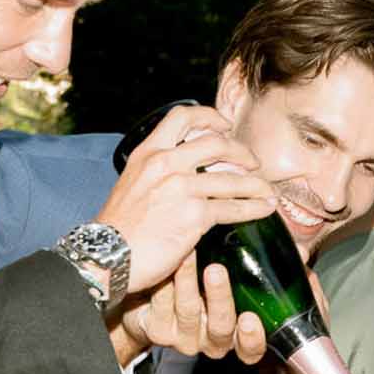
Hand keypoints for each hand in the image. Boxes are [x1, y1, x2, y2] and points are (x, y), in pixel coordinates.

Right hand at [94, 104, 276, 292]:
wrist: (105, 256)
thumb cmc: (117, 229)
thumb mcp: (132, 185)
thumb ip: (157, 173)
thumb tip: (185, 174)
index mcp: (148, 153)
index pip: (182, 117)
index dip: (210, 117)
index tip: (224, 125)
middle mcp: (165, 163)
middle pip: (217, 143)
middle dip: (242, 152)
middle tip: (253, 163)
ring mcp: (182, 188)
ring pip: (233, 178)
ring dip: (257, 184)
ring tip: (268, 191)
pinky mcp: (195, 215)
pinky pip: (233, 207)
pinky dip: (254, 207)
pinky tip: (263, 209)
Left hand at [121, 256, 268, 363]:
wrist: (157, 291)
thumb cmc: (204, 281)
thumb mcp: (237, 276)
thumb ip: (264, 267)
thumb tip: (301, 249)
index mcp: (235, 333)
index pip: (250, 349)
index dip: (252, 338)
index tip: (250, 318)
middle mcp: (211, 339)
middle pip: (220, 330)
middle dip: (220, 299)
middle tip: (215, 270)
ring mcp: (183, 335)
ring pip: (188, 313)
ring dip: (188, 281)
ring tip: (187, 253)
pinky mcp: (157, 329)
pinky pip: (161, 307)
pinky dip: (164, 281)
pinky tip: (164, 260)